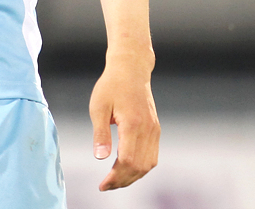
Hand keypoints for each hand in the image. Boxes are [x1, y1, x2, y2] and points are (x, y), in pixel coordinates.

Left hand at [89, 50, 159, 189]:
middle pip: (139, 167)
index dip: (116, 177)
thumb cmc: (111, 85)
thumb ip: (100, 133)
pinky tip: (126, 170)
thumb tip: (100, 157)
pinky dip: (141, 168)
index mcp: (133, 124)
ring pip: (148, 164)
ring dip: (132, 177)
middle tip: (105, 186)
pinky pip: (152, 156)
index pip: (128, 161)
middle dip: (122, 181)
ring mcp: (154, 130)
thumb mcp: (98, 107)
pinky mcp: (156, 129)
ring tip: (114, 181)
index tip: (102, 185)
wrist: (131, 69)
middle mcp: (148, 129)